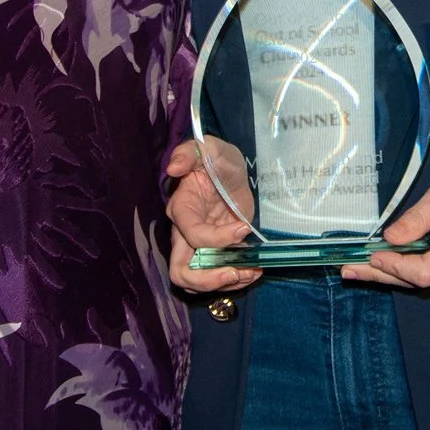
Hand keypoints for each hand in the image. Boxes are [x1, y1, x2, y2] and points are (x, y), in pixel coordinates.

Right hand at [164, 137, 262, 293]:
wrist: (231, 170)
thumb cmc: (217, 158)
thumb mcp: (208, 148)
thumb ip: (189, 152)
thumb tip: (174, 167)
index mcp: (181, 209)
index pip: (193, 235)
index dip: (218, 238)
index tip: (243, 227)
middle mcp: (184, 233)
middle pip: (181, 271)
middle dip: (208, 279)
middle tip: (236, 273)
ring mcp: (200, 246)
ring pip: (199, 280)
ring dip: (226, 282)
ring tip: (251, 272)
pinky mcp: (217, 251)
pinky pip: (218, 275)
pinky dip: (237, 279)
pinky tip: (254, 270)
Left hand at [343, 167, 429, 288]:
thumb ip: (417, 218)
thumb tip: (390, 238)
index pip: (423, 272)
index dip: (395, 267)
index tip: (372, 255)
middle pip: (418, 281)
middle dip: (381, 274)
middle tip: (349, 270)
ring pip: (425, 279)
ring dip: (394, 273)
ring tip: (361, 267)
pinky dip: (411, 269)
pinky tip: (390, 263)